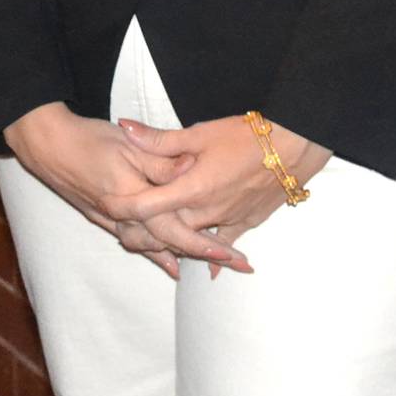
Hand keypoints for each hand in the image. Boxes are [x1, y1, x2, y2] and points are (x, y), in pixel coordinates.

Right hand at [3, 103, 249, 279]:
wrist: (47, 144)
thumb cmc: (89, 139)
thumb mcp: (129, 144)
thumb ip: (161, 160)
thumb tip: (192, 170)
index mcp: (134, 198)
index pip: (177, 229)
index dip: (207, 243)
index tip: (233, 254)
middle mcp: (124, 217)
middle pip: (170, 243)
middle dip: (204, 254)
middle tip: (235, 265)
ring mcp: (112, 220)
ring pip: (154, 247)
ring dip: (183, 256)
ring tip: (211, 267)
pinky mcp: (103, 218)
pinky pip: (135, 243)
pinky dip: (156, 254)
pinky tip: (169, 263)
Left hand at [108, 114, 332, 274]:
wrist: (293, 147)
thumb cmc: (245, 136)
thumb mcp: (198, 132)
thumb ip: (159, 139)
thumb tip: (125, 129)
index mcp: (190, 188)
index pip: (146, 206)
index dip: (121, 208)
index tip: (103, 206)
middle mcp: (206, 211)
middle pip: (166, 232)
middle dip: (143, 235)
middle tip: (121, 235)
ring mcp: (227, 220)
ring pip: (192, 241)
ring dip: (172, 244)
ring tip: (152, 247)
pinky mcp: (246, 222)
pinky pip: (224, 244)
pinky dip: (211, 253)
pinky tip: (206, 265)